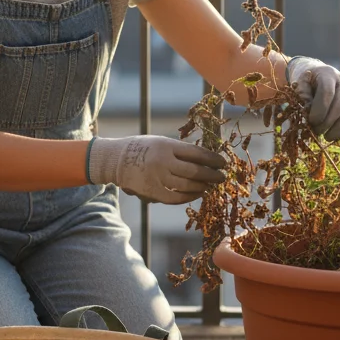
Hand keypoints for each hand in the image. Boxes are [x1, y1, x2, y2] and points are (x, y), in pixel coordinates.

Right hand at [86, 135, 226, 204]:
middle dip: (212, 175)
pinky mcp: (152, 192)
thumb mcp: (161, 142)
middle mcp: (163, 161)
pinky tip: (197, 194)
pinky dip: (189, 197)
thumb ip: (180, 151)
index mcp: (167, 145)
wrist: (116, 159)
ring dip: (202, 187)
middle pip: (195, 171)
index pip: (196, 153)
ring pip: (187, 186)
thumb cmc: (143, 148)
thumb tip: (206, 160)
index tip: (223, 163)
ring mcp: (157, 177)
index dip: (213, 159)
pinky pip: (175, 198)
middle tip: (221, 177)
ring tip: (209, 186)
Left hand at [285, 56, 339, 139]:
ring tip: (326, 137)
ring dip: (339, 128)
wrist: (317, 73)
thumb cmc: (306, 81)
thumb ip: (302, 94)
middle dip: (328, 122)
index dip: (320, 109)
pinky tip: (333, 135)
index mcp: (327, 74)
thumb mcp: (299, 83)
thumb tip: (306, 111)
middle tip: (316, 132)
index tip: (311, 121)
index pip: (327, 92)